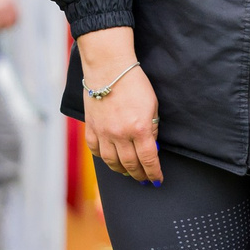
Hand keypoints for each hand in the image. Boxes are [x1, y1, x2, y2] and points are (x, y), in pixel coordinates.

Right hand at [79, 26, 160, 183]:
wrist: (108, 69)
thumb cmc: (134, 83)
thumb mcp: (152, 105)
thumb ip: (152, 127)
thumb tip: (152, 146)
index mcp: (139, 129)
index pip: (148, 159)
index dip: (154, 173)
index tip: (157, 180)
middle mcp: (120, 135)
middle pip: (130, 165)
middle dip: (139, 175)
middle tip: (144, 179)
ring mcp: (103, 133)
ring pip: (112, 162)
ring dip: (122, 170)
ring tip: (128, 172)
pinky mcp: (91, 128)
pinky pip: (96, 151)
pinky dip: (104, 158)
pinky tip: (110, 159)